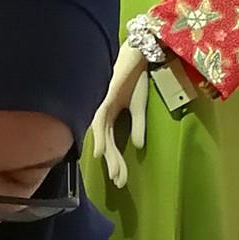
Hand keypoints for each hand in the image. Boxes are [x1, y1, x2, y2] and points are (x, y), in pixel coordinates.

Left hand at [88, 44, 147, 188]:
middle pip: (106, 144)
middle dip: (114, 164)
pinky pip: (99, 120)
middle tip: (120, 183)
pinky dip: (99, 137)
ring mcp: (100, 106)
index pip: (111, 144)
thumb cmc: (136, 78)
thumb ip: (138, 126)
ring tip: (113, 174)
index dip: (116, 162)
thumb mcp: (139, 107)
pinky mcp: (103, 99)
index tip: (121, 180)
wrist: (137, 56)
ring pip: (102, 137)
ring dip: (109, 155)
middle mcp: (101, 114)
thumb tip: (137, 146)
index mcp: (109, 117)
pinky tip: (99, 152)